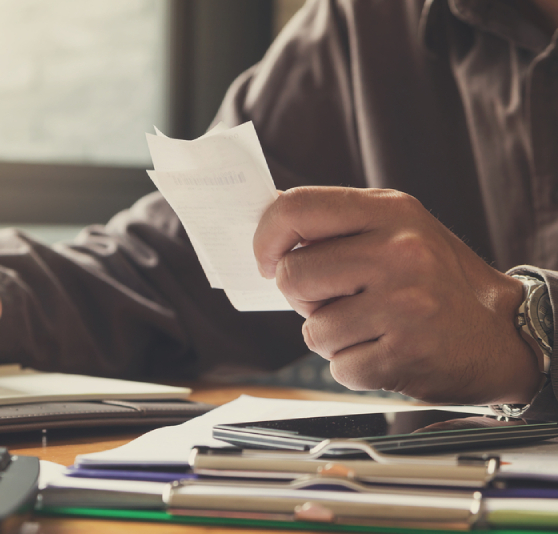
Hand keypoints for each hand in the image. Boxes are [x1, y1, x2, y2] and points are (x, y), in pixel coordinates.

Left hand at [254, 186, 540, 404]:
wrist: (504, 335)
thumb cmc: (439, 281)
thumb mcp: (400, 231)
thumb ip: (339, 225)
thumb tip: (270, 226)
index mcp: (392, 212)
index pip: (296, 207)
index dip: (265, 236)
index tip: (264, 258)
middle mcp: (399, 253)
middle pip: (291, 274)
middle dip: (301, 296)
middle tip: (332, 299)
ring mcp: (404, 305)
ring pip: (312, 329)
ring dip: (331, 336)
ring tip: (371, 327)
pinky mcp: (404, 355)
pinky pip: (339, 367)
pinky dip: (354, 366)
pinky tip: (386, 350)